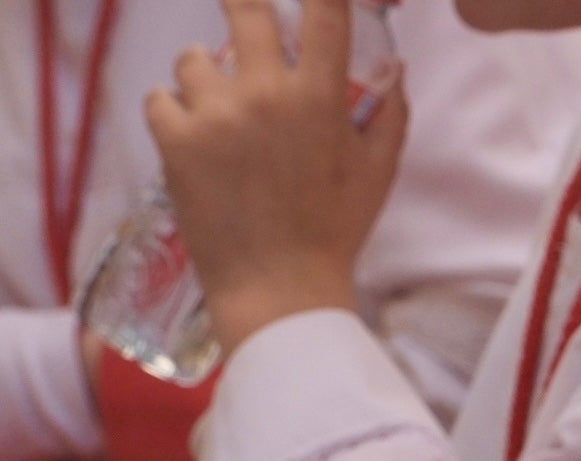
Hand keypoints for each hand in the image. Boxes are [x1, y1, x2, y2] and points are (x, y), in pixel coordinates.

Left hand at [146, 0, 404, 353]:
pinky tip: (194, 141)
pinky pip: (160, 97)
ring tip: (220, 114)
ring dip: (206, 77)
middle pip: (244, 10)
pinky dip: (173, 113)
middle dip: (244, 8)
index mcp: (320, 99)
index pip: (324, 14)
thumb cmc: (334, 231)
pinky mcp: (173, 137)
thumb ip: (388, 113)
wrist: (278, 288)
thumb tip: (394, 66)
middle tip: (245, 23)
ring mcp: (214, 113)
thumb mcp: (377, 173)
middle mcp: (265, 93)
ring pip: (194, 59)